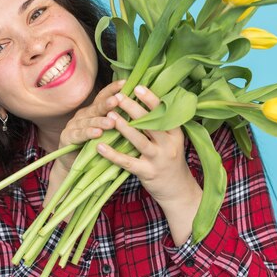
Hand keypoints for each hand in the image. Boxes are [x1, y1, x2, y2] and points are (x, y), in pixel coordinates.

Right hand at [56, 79, 125, 171]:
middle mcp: (83, 115)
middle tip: (118, 99)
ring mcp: (74, 125)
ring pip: (89, 121)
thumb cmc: (96, 147)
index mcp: (94, 111)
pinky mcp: (67, 137)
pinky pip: (79, 135)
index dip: (113, 89)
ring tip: (111, 122)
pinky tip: (97, 133)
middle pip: (96, 107)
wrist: (74, 164)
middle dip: (107, 103)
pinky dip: (88, 134)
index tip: (125, 83)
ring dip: (100, 121)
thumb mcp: (108, 132)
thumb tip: (139, 111)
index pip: (103, 96)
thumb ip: (118, 122)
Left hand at [96, 85, 200, 207]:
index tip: (138, 87)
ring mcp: (158, 159)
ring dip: (124, 128)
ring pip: (140, 141)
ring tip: (110, 115)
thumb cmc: (169, 159)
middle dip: (134, 109)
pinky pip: (128, 162)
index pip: (164, 113)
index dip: (151, 99)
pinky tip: (100, 147)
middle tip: (119, 96)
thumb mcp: (172, 140)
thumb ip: (160, 124)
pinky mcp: (147, 173)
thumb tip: (143, 99)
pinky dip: (113, 155)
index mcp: (175, 133)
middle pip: (151, 124)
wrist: (177, 190)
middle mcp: (169, 145)